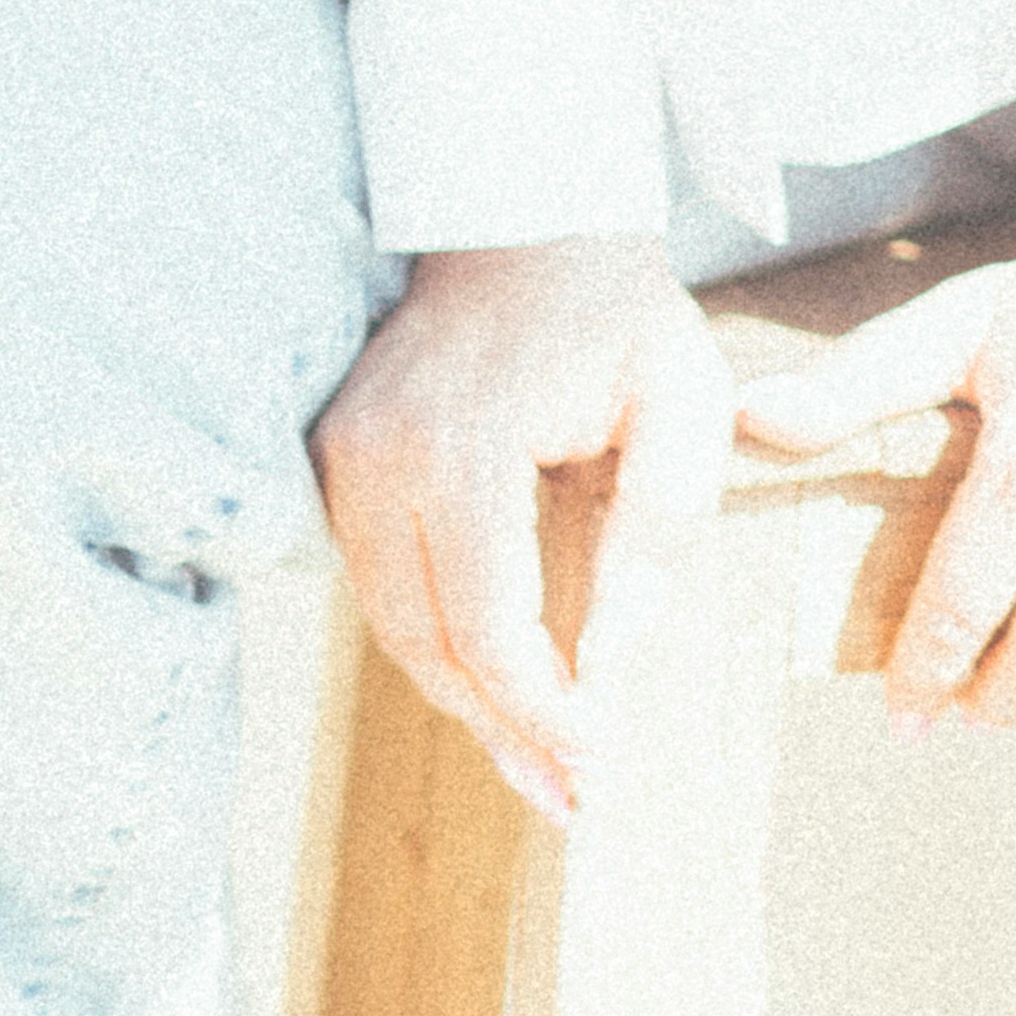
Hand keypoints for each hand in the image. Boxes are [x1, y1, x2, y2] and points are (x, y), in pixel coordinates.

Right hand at [314, 235, 734, 824]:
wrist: (526, 215)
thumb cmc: (619, 313)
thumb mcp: (681, 406)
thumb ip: (659, 533)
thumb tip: (614, 663)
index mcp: (464, 442)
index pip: (487, 623)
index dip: (540, 710)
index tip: (599, 762)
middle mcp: (379, 453)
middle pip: (424, 641)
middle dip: (499, 731)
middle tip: (568, 799)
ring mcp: (343, 453)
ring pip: (390, 623)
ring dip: (462, 700)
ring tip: (540, 764)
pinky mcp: (334, 455)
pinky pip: (378, 580)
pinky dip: (434, 640)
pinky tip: (495, 685)